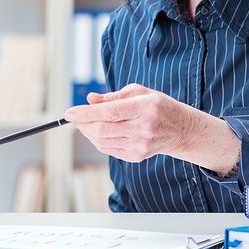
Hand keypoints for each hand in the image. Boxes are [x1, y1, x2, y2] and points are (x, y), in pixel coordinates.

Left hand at [64, 83, 216, 163]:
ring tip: (86, 122)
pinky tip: (98, 131)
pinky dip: (97, 140)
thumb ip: (112, 97)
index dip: (86, 113)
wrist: (180, 130)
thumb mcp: (139, 92)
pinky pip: (108, 149)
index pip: (109, 112)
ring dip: (87, 132)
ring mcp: (140, 145)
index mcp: (145, 107)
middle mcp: (143, 128)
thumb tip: (90, 99)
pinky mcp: (136, 156)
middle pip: (102, 130)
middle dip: (82, 124)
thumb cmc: (157, 106)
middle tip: (75, 117)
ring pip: (102, 141)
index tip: (69, 113)